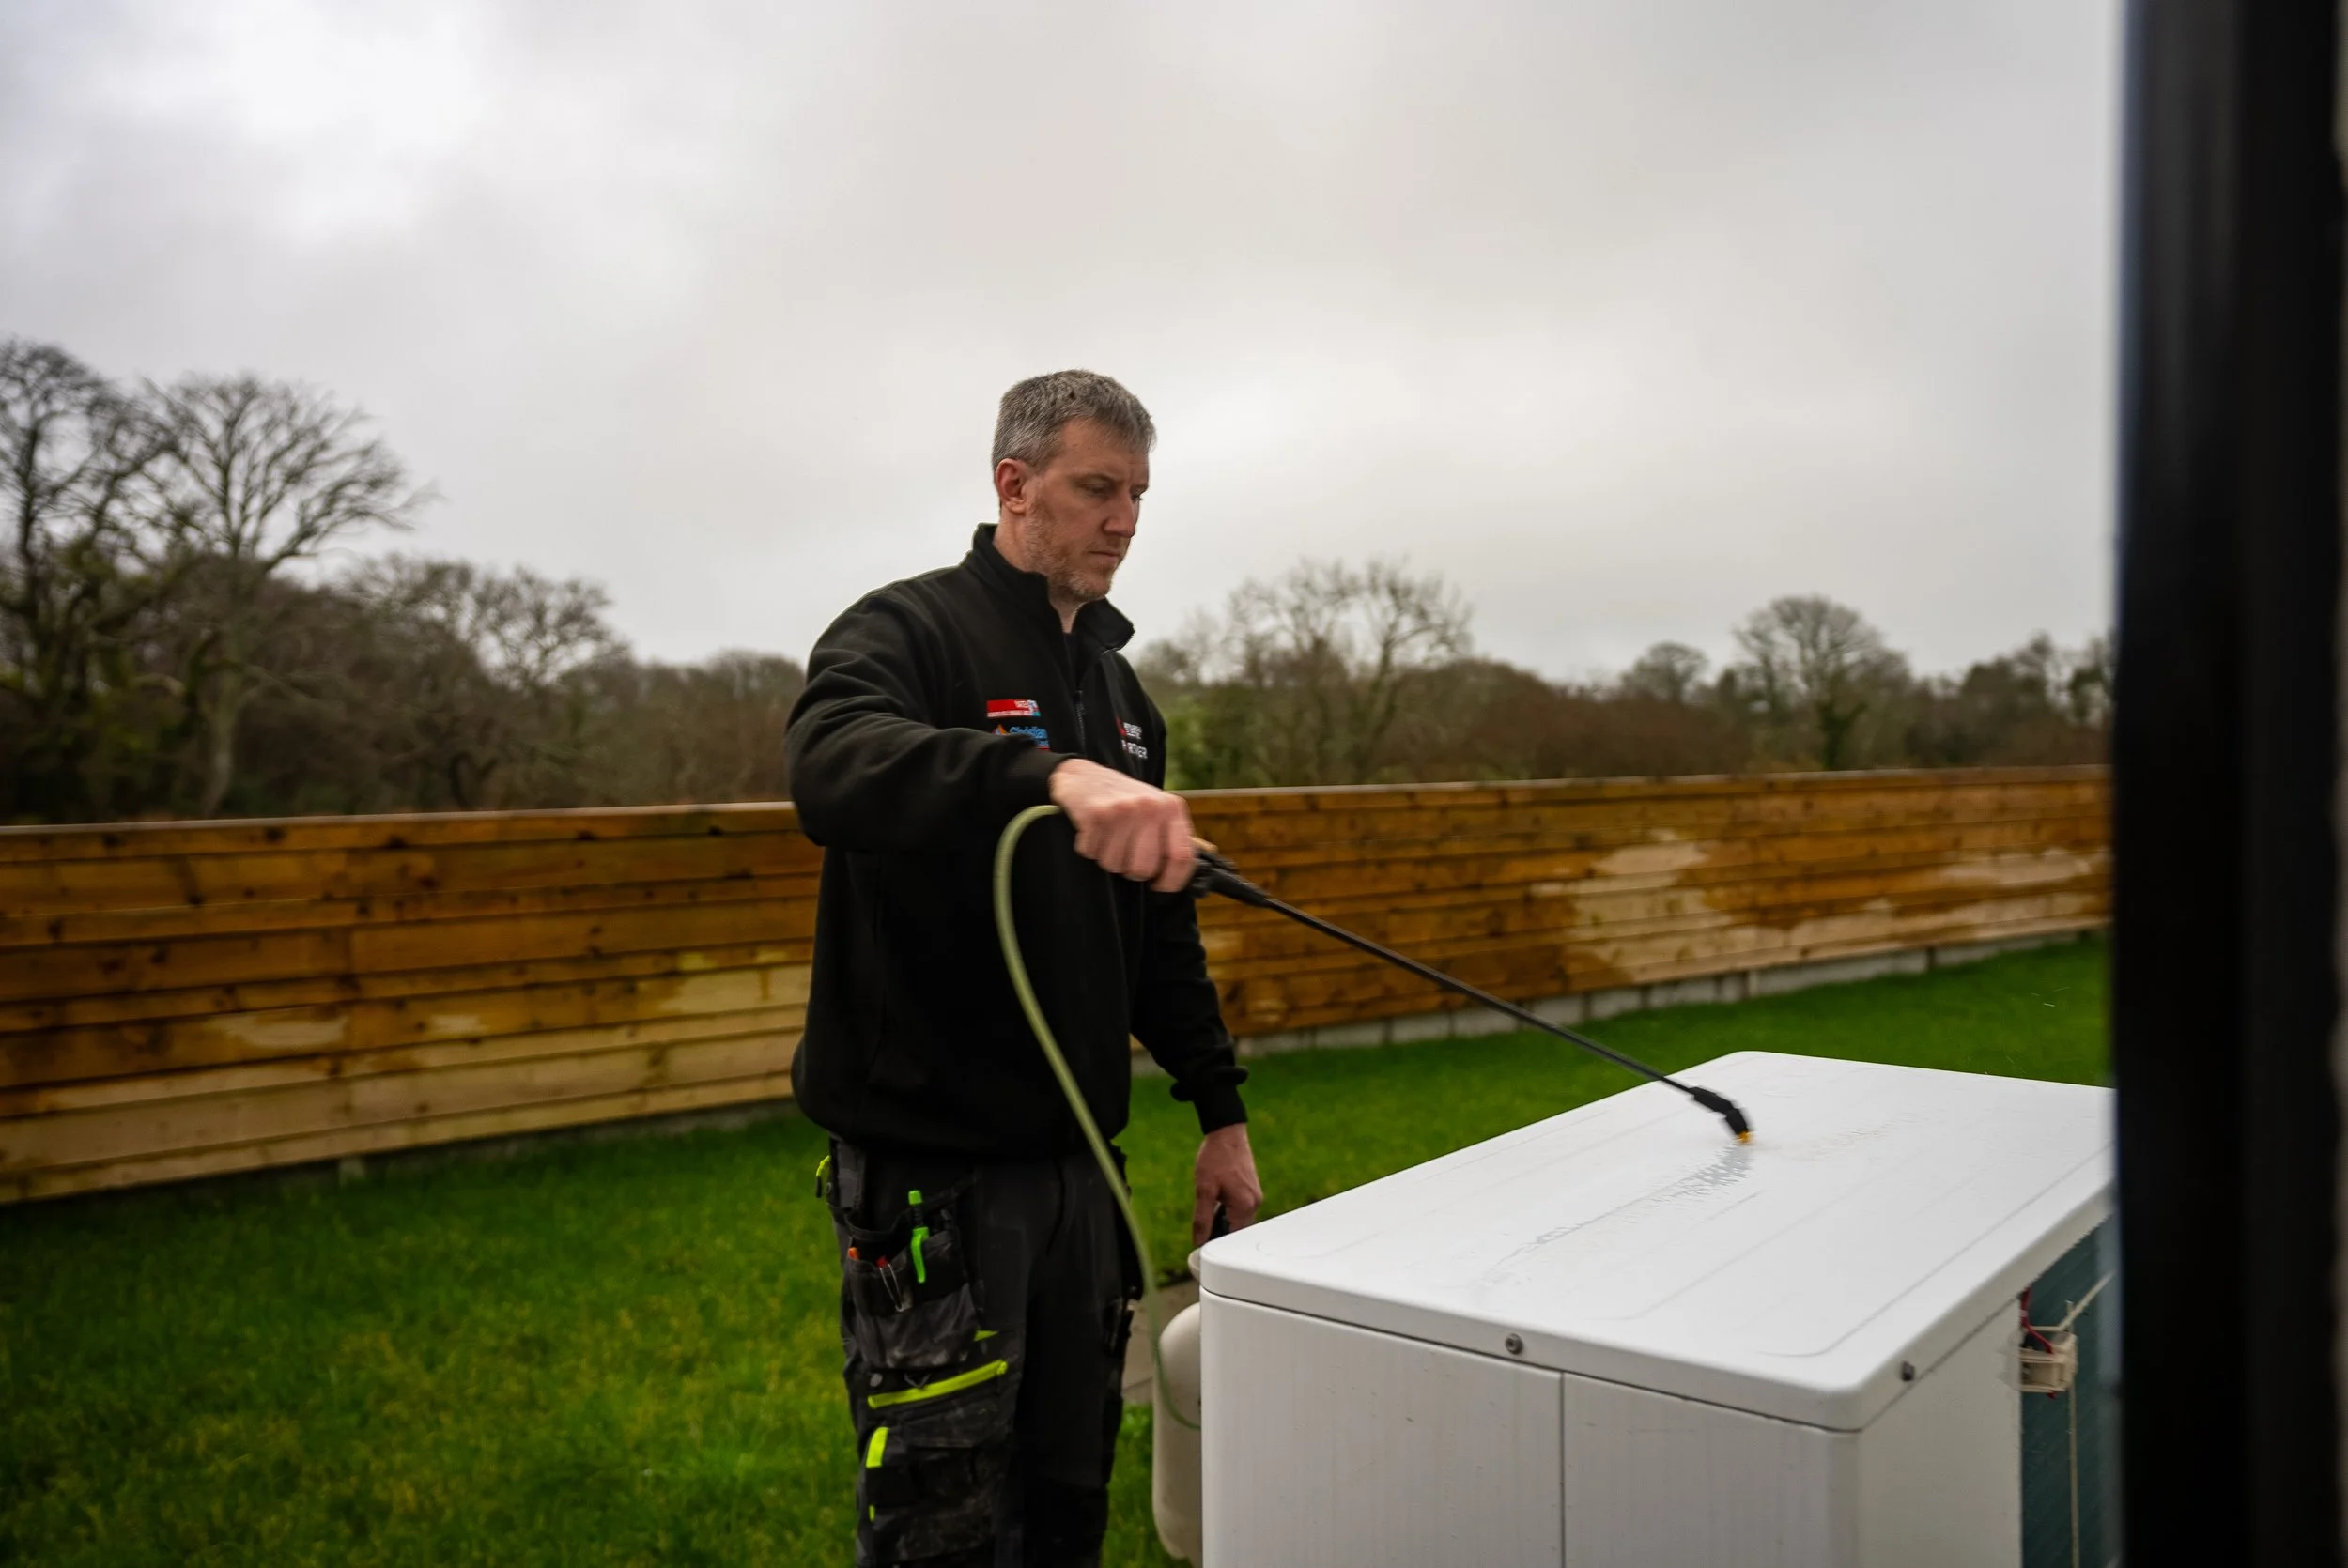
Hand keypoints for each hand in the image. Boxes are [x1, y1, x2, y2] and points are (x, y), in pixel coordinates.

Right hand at [1048, 758, 1195, 892]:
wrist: (1084, 774)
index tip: (1159, 884)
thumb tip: (1175, 876)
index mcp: (1171, 808)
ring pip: (1115, 864)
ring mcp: (1124, 809)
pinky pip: (1092, 852)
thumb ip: (1169, 837)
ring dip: (1107, 858)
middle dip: (1131, 871)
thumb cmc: (1123, 799)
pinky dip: (1089, 848)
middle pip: (1144, 868)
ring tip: (1108, 837)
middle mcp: (1150, 807)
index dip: (1171, 880)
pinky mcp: (1096, 813)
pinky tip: (1093, 830)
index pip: (1182, 857)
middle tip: (1125, 856)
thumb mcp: (1156, 810)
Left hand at [1192, 1123, 1262, 1245]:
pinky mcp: (1252, 1188)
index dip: (1216, 1241)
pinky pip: (1241, 1207)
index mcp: (1245, 1206)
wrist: (1226, 1132)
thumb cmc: (1215, 1158)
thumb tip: (1199, 1240)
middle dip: (1220, 1229)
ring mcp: (1255, 1195)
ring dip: (1224, 1218)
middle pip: (1237, 1229)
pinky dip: (1229, 1208)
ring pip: (1239, 1218)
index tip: (1202, 1243)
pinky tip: (1217, 1198)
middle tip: (1202, 1224)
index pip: (1232, 1237)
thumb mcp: (1203, 1189)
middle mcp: (1255, 1202)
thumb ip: (1201, 1218)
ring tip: (1210, 1206)